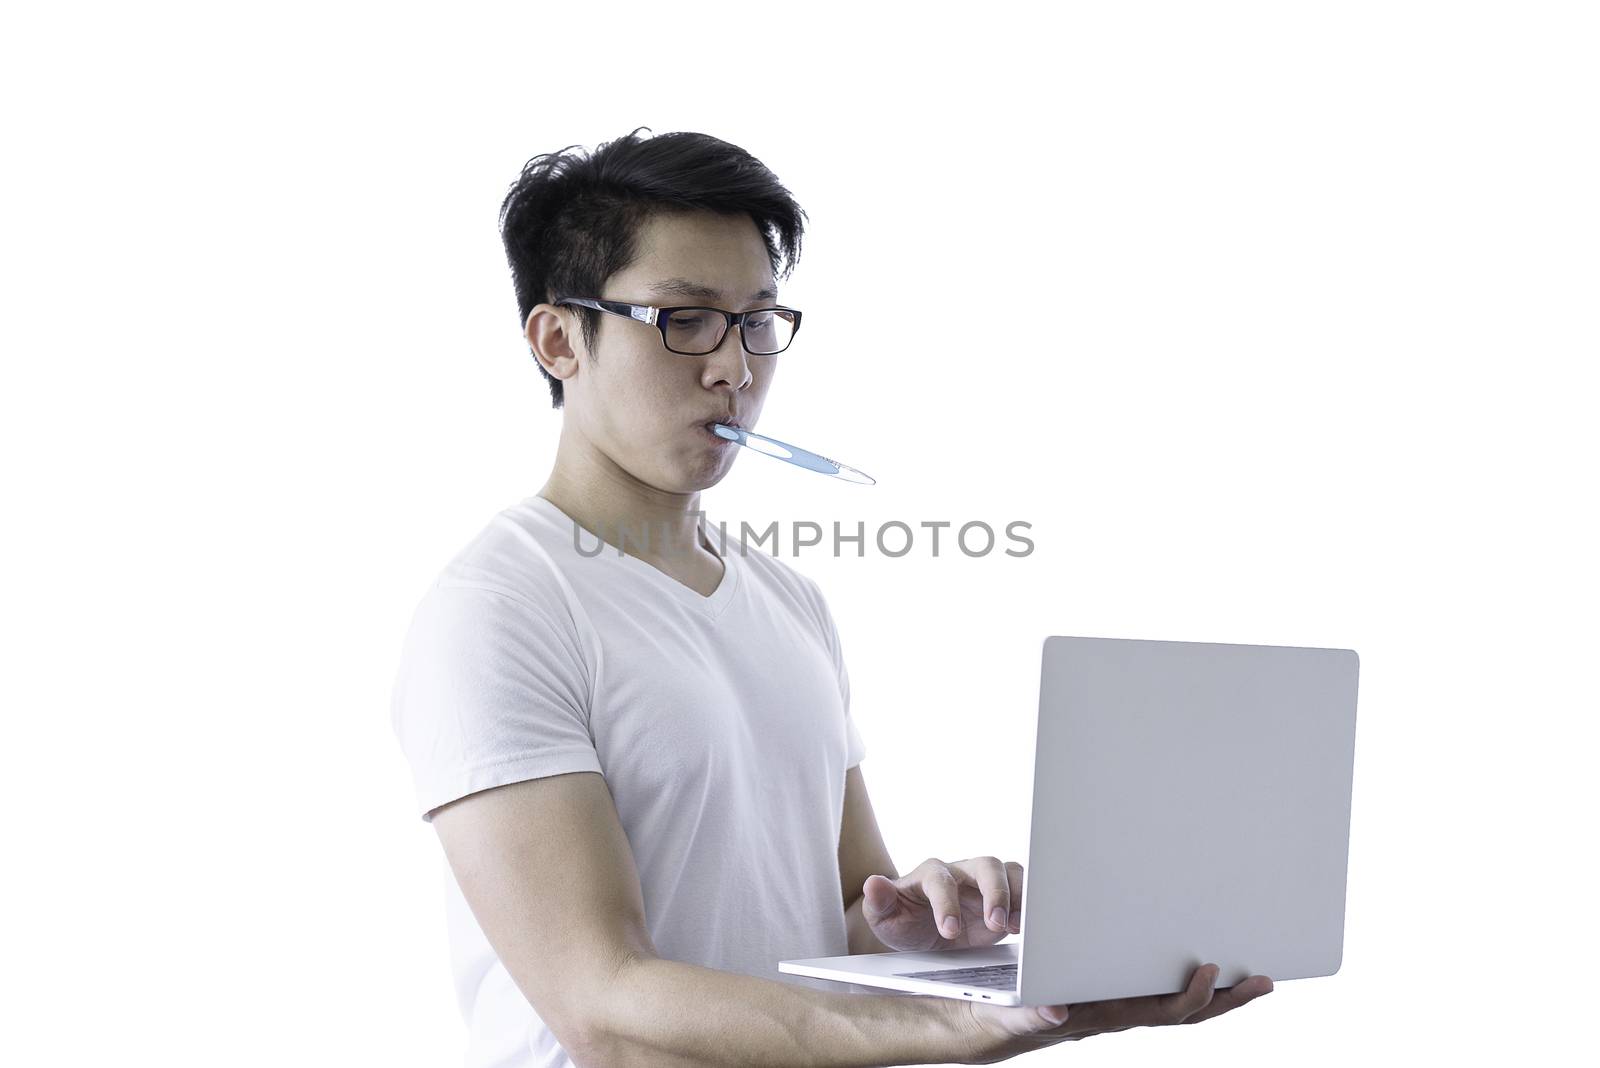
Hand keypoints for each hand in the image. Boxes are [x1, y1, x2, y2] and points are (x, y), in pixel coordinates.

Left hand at [860, 856, 1022, 951]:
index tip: (949, 930)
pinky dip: (1031, 904)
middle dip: (994, 893)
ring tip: (1018, 926)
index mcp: (931, 875)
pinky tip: (1030, 927)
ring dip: (1019, 896)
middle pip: (986, 865)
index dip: (947, 903)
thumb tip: (872, 884)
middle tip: (995, 924)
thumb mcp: (884, 917)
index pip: (942, 881)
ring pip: (1010, 873)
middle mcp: (962, 873)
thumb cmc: (902, 920)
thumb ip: (878, 901)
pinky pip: (1024, 890)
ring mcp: (985, 883)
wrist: (919, 931)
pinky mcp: (1004, 898)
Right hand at [956, 962, 1274, 1063]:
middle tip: (1264, 980)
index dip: (1190, 996)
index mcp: (1105, 1014)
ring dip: (1218, 992)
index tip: (1210, 969)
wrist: (991, 1025)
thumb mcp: (1011, 1012)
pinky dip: (1187, 980)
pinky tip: (1201, 963)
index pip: (1159, 1011)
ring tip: (1250, 972)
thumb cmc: (1003, 1015)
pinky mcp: (1115, 993)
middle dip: (1226, 998)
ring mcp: (1121, 1004)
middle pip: (1186, 1011)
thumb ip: (1031, 1013)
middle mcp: (1122, 1011)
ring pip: (1179, 1001)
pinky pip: (1161, 990)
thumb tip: (1055, 1010)